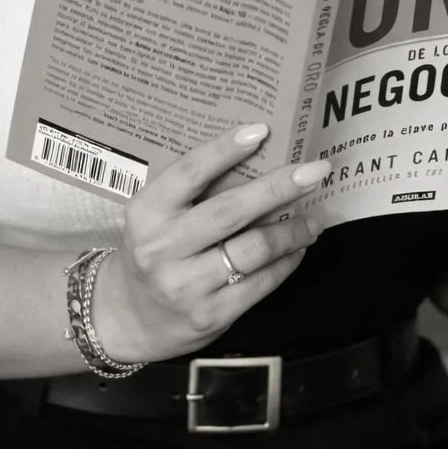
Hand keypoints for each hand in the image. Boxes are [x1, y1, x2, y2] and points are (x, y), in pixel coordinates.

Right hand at [92, 123, 326, 363]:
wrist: (132, 318)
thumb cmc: (154, 251)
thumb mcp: (155, 216)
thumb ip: (192, 192)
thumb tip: (256, 155)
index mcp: (147, 213)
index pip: (188, 173)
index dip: (224, 150)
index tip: (261, 130)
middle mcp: (162, 248)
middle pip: (229, 211)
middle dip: (279, 188)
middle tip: (315, 171)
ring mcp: (186, 285)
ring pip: (253, 249)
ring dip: (293, 230)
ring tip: (315, 217)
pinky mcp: (210, 314)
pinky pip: (260, 282)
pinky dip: (286, 261)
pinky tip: (298, 248)